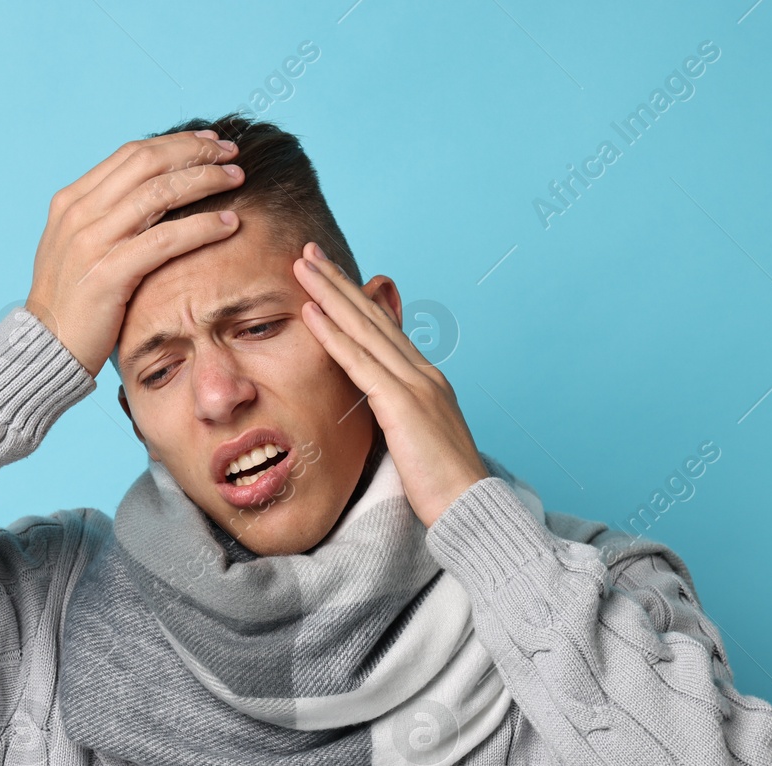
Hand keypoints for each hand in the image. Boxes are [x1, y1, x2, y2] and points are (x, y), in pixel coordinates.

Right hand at [24, 129, 244, 375]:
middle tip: (231, 153)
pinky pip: (165, 239)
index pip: (131, 154)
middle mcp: (79, 213)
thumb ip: (106, 220)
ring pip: (159, 192)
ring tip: (236, 179)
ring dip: (204, 180)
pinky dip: (201, 227)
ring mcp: (92, 241)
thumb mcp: (79, 249)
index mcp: (72, 201)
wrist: (45, 349)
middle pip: (147, 162)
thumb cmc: (71, 304)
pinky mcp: (110, 273)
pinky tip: (228, 223)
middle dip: (195, 152)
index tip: (209, 143)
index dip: (175, 143)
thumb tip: (149, 198)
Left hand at [292, 242, 490, 528]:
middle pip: (372, 316)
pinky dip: (333, 334)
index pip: (384, 330)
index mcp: (426, 380)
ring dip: (329, 293)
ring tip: (302, 265)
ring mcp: (414, 384)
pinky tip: (311, 312)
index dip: (355, 300)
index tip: (329, 276)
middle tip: (309, 251)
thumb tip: (376, 409)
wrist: (470, 508)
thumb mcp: (416, 440)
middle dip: (338, 282)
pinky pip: (359, 362)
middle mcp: (422, 372)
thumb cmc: (442, 485)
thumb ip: (396, 415)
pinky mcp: (402, 404)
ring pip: (363, 329)